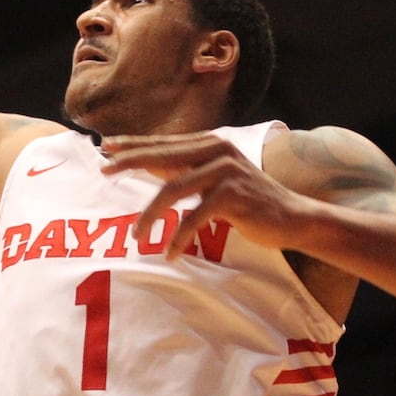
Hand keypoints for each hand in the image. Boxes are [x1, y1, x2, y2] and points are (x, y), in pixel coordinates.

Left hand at [100, 132, 311, 258]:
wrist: (291, 216)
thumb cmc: (247, 199)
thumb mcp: (214, 178)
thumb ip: (185, 169)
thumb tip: (144, 162)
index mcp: (210, 143)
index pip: (164, 143)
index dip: (134, 144)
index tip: (107, 147)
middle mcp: (217, 150)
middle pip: (163, 157)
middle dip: (130, 163)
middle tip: (104, 171)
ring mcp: (226, 171)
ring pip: (174, 190)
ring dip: (150, 215)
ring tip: (136, 236)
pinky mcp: (233, 195)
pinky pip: (195, 217)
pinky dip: (179, 237)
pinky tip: (169, 253)